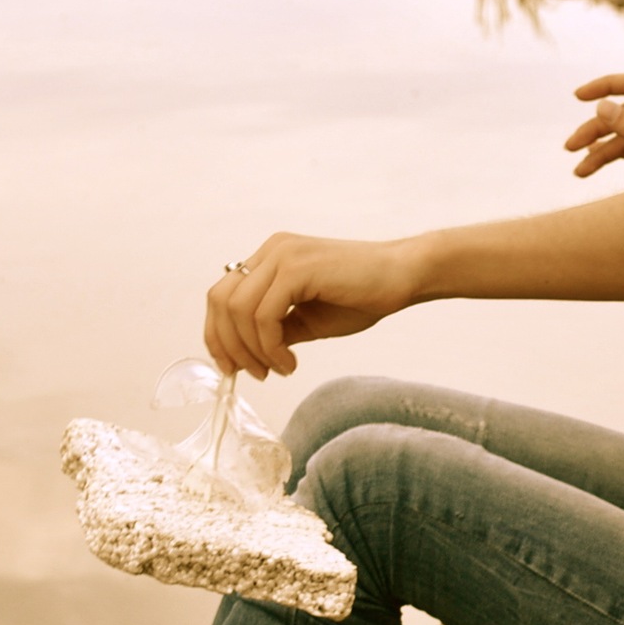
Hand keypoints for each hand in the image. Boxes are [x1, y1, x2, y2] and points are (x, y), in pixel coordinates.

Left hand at [204, 233, 418, 378]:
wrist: (404, 276)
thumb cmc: (362, 296)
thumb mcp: (306, 320)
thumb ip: (275, 329)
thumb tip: (245, 354)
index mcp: (270, 257)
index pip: (222, 295)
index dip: (219, 335)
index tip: (233, 368)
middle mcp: (271, 250)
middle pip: (219, 301)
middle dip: (228, 345)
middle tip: (254, 374)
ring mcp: (282, 255)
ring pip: (238, 311)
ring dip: (253, 351)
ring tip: (280, 369)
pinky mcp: (297, 268)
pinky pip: (264, 316)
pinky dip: (271, 347)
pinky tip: (291, 363)